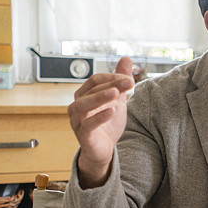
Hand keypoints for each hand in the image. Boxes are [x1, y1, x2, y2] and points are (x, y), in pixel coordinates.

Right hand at [67, 56, 134, 186]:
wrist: (104, 148)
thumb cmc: (107, 122)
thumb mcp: (117, 99)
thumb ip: (119, 80)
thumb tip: (126, 58)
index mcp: (84, 95)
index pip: (95, 80)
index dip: (112, 77)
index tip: (130, 78)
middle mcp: (77, 106)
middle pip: (91, 90)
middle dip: (111, 85)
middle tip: (129, 82)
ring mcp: (77, 121)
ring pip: (83, 105)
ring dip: (99, 97)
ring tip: (116, 93)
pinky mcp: (83, 135)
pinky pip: (88, 125)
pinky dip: (99, 117)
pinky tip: (112, 111)